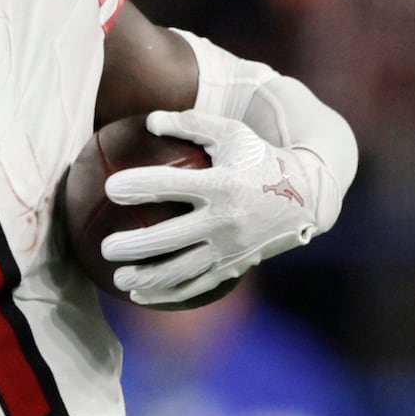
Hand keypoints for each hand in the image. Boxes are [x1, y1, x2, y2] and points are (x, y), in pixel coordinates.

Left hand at [102, 108, 315, 305]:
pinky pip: (195, 286)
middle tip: (106, 248)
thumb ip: (192, 124)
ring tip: (117, 278)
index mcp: (222, 184)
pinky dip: (166, 293)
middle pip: (169, 237)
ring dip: (146, 278)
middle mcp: (225, 220)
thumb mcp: (233, 133)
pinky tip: (140, 295)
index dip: (139, 186)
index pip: (172, 185)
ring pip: (180, 270)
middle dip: (133, 246)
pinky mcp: (234, 267)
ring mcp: (230, 248)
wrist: (308, 197)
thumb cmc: (261, 159)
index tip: (110, 187)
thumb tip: (149, 120)